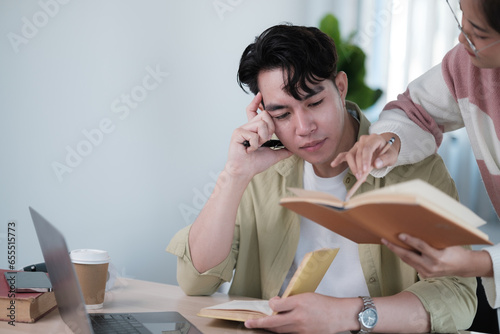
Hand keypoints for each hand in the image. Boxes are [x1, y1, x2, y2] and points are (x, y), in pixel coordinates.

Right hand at [226, 92, 291, 178]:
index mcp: (254, 129)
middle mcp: (247, 126)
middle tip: (264, 141)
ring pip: (261, 124)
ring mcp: (241, 129)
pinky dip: (255, 145)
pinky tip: (249, 150)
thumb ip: (283, 150)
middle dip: (269, 129)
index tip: (260, 94)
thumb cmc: (255, 163)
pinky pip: (254, 134)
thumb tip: (293, 149)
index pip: (254, 111)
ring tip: (256, 146)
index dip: (257, 102)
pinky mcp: (237, 133)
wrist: (245, 171)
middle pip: (265, 115)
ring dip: (263, 138)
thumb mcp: (274, 154)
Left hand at [244, 294, 358, 332]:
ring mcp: (302, 330)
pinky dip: (281, 331)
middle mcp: (299, 319)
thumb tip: (275, 303)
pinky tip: (278, 328)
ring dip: (269, 328)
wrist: (340, 316)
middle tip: (248, 323)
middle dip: (259, 323)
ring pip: (280, 331)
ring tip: (261, 325)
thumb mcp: (306, 296)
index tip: (268, 304)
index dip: (269, 305)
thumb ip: (289, 300)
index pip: (277, 306)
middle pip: (274, 323)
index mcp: (299, 306)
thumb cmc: (325, 304)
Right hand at [331, 133, 399, 179]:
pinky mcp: (353, 151)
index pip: (367, 148)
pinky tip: (333, 164)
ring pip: (350, 156)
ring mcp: (357, 145)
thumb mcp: (392, 156)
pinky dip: (338, 159)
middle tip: (362, 177)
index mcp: (374, 139)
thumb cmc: (389, 152)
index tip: (365, 170)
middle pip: (358, 153)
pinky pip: (344, 154)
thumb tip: (376, 164)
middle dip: (359, 167)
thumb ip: (385, 159)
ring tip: (358, 177)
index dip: (365, 160)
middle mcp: (364, 140)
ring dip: (353, 167)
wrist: (386, 149)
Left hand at [381, 234, 490, 277]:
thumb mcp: (446, 243)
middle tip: (384, 239)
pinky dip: (404, 256)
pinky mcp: (425, 275)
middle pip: (409, 256)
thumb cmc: (455, 250)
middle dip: (395, 247)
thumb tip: (416, 228)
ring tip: (387, 242)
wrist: (463, 266)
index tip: (400, 234)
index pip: (421, 247)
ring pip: (407, 260)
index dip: (410, 240)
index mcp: (438, 257)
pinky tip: (398, 249)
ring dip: (397, 252)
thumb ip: (432, 239)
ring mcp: (427, 272)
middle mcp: (431, 267)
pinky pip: (411, 264)